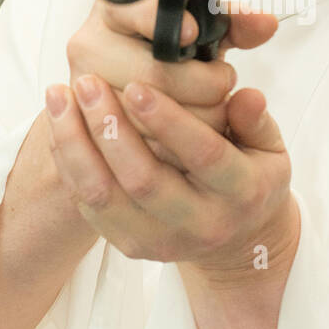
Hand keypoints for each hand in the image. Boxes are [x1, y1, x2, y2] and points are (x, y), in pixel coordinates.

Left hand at [45, 73, 300, 282]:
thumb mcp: (269, 148)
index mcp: (242, 193)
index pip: (203, 156)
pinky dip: (69, 163)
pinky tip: (60, 125)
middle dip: (110, 127)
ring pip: (104, 196)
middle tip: (87, 81)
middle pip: (144, 180)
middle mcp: (202, 224)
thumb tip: (247, 96)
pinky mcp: (131, 247)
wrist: (239, 240)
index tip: (136, 84)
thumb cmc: (250, 176)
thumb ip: (255, 120)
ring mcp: (162, 241)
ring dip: (75, 144)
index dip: (168, 120)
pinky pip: (88, 206)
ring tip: (60, 96)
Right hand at [66, 0, 276, 168]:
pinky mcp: (92, 131)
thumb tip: (264, 23)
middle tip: (221, 84)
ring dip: (198, 119)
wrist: (135, 93)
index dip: (158, 19)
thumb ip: (236, 26)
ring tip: (210, 108)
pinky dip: (178, 146)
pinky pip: (144, 146)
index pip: (130, 9)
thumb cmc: (174, 58)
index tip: (193, 32)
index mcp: (113, 10)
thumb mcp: (203, 36)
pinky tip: (190, 134)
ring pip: (151, 116)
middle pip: (153, 74)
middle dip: (205, 85)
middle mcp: (88, 46)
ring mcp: (84, 91)